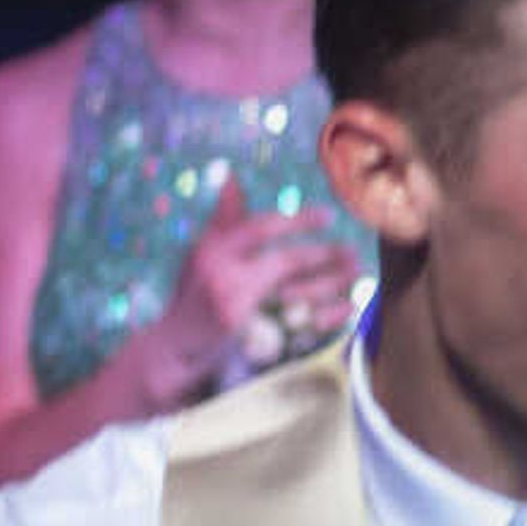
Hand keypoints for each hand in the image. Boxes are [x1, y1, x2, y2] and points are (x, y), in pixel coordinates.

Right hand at [143, 178, 365, 404]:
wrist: (173, 347)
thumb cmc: (194, 293)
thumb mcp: (202, 254)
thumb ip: (224, 220)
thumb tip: (231, 178)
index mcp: (212, 251)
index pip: (259, 228)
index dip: (297, 221)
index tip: (328, 216)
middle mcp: (222, 277)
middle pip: (286, 262)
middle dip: (323, 255)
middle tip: (350, 249)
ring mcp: (237, 310)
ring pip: (298, 292)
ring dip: (331, 282)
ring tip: (352, 272)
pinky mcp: (249, 339)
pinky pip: (299, 323)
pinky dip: (326, 315)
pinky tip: (346, 306)